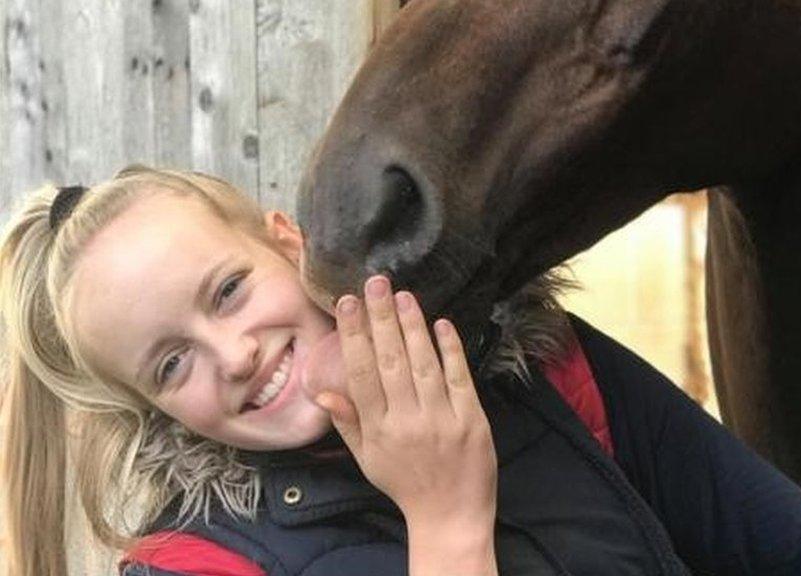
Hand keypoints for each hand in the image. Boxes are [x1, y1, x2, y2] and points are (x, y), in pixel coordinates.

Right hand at [313, 275, 497, 575]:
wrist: (450, 515)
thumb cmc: (404, 484)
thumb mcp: (367, 459)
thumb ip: (347, 422)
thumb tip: (319, 389)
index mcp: (378, 429)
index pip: (361, 373)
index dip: (354, 335)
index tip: (347, 303)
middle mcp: (407, 420)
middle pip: (391, 360)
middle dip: (381, 318)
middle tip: (375, 282)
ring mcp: (442, 419)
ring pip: (424, 364)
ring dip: (413, 326)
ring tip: (403, 295)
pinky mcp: (472, 419)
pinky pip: (459, 377)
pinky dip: (451, 349)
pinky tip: (441, 323)